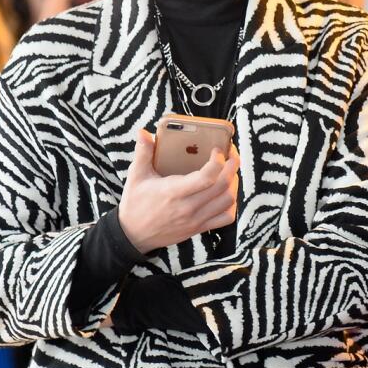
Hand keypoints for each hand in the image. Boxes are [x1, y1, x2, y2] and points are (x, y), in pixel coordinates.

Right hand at [117, 129, 239, 253]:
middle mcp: (188, 207)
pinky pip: (226, 218)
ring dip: (233, 184)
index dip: (218, 161)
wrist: (133, 235)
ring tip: (230, 171)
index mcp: (173, 192)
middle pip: (222, 186)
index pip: (206, 177)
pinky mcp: (199, 228)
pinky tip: (226, 192)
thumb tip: (143, 132)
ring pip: (227, 201)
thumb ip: (142, 153)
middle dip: (232, 166)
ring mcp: (196, 219)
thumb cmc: (135, 204)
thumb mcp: (136, 176)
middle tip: (231, 154)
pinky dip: (231, 204)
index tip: (218, 150)